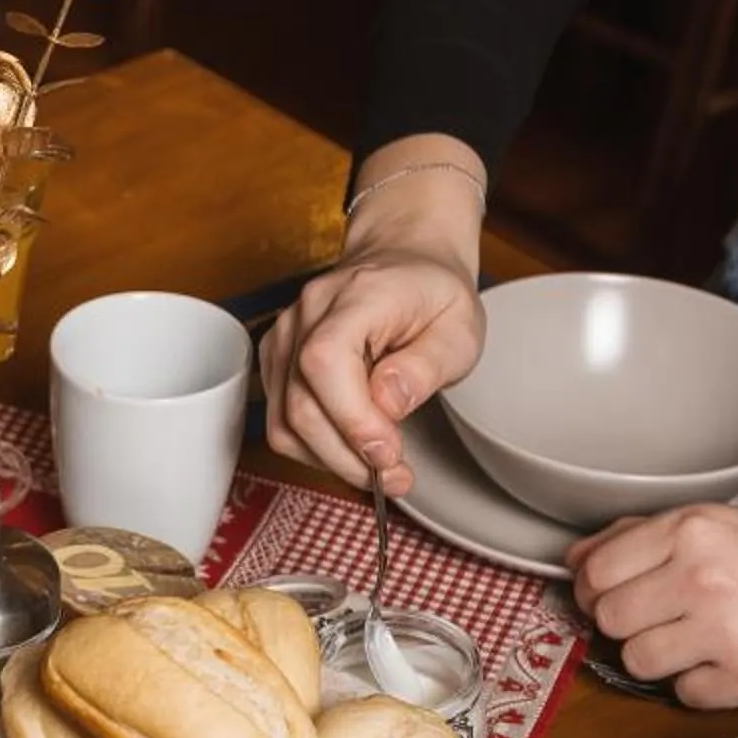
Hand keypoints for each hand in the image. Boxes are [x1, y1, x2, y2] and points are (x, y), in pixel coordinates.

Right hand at [261, 135, 486, 495]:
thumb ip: (425, 366)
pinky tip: (352, 448)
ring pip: (285, 422)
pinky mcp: (277, 361)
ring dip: (331, 460)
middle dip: (348, 456)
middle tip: (395, 476)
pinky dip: (315, 449)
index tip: (389, 453)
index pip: (325, 362)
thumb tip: (387, 403)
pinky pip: (282, 422)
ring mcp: (285, 337)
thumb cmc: (433, 294)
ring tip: (378, 469)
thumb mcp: (460, 328)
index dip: (352, 419)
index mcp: (356, 295)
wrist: (404, 260)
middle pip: (300, 404)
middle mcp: (307, 313)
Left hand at [568, 508, 737, 706]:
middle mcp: (703, 574)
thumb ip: (645, 538)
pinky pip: (684, 694)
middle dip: (630, 625)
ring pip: (637, 661)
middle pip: (608, 620)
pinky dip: (703, 685)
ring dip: (663, 658)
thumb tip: (575, 559)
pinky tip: (736, 660)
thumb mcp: (724, 526)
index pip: (595, 572)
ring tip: (706, 639)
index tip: (619, 595)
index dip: (598, 590)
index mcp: (693, 528)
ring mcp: (724, 629)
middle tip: (670, 618)